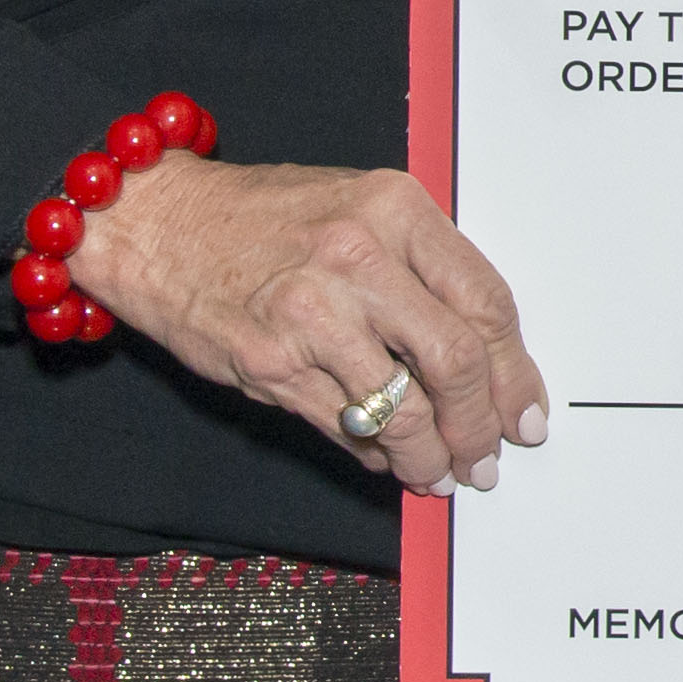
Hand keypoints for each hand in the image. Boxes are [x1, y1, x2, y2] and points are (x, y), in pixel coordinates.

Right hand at [62, 158, 548, 493]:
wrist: (158, 222)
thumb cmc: (259, 217)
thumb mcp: (357, 209)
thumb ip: (419, 269)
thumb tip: (480, 358)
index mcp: (395, 209)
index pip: (486, 302)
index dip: (515, 371)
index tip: (524, 410)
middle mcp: (358, 257)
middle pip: (456, 361)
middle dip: (480, 425)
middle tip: (486, 455)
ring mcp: (312, 313)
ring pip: (402, 410)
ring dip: (430, 456)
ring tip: (439, 472)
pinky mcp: (270, 362)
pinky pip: (344, 426)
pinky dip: (374, 453)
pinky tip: (384, 458)